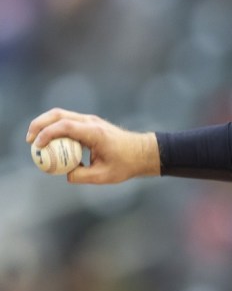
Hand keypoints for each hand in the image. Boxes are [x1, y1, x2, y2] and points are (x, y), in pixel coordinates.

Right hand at [26, 108, 159, 183]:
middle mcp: (92, 122)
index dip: (47, 133)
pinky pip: (68, 122)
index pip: (65, 126)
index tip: (36, 146)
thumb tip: (65, 174)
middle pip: (58, 114)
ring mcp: (91, 120)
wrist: (143, 152)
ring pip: (62, 115)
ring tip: (34, 140)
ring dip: (45, 124)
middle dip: (39, 124)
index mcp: (95, 132)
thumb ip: (82, 176)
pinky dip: (55, 128)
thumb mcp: (104, 176)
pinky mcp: (90, 124)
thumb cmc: (127, 164)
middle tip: (29, 140)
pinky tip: (49, 142)